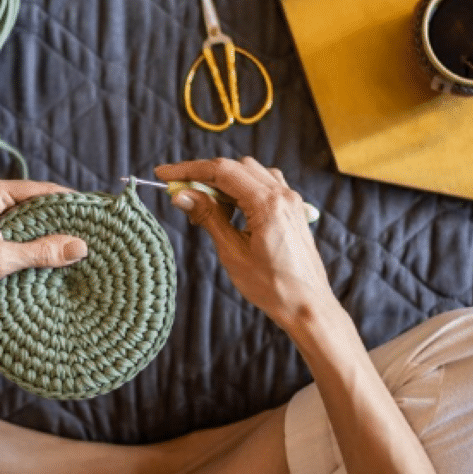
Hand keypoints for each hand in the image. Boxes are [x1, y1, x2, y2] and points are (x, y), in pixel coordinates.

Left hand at [0, 176, 87, 313]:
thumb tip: (79, 247)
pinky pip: (10, 232)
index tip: (95, 213)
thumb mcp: (0, 258)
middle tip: (88, 234)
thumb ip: (41, 251)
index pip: (41, 190)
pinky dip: (26, 243)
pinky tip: (43, 258)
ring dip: (42, 234)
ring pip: (22, 220)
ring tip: (71, 248)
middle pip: (33, 204)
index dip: (70, 202)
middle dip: (59, 220)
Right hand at [156, 157, 334, 328]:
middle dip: (204, 175)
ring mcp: (291, 201)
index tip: (164, 174)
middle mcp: (283, 195)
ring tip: (203, 205)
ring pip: (251, 173)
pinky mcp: (293, 209)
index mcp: (267, 203)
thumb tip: (182, 196)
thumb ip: (209, 217)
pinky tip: (229, 210)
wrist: (308, 306)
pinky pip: (264, 185)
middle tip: (180, 193)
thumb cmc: (273, 286)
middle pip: (236, 167)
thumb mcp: (232, 252)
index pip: (222, 171)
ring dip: (224, 182)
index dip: (188, 170)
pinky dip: (242, 189)